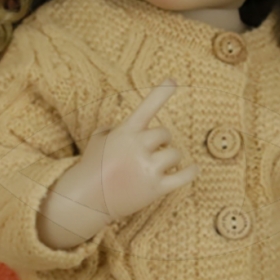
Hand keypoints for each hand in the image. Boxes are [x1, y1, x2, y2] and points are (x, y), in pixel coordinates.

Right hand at [78, 78, 197, 220]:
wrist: (86, 199)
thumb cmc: (92, 167)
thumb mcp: (98, 140)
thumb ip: (115, 129)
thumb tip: (127, 130)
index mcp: (125, 132)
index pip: (147, 108)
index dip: (161, 93)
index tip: (173, 80)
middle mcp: (138, 147)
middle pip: (166, 134)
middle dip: (161, 142)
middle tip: (149, 152)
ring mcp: (148, 168)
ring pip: (175, 154)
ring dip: (169, 158)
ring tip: (154, 167)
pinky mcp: (156, 188)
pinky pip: (183, 177)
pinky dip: (191, 172)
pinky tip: (194, 169)